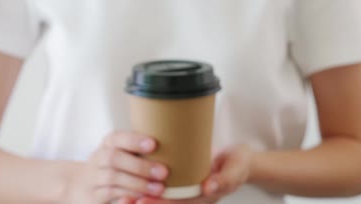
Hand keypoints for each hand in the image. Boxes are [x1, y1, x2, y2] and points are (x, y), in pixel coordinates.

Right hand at [63, 130, 168, 203]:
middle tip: (164, 172)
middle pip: (115, 158)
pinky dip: (128, 195)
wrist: (79, 185)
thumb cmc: (116, 166)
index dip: (134, 140)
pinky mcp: (93, 196)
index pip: (118, 137)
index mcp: (109, 142)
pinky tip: (142, 198)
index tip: (154, 144)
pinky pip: (110, 195)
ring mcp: (93, 177)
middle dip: (140, 165)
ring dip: (137, 183)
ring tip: (159, 188)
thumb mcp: (125, 152)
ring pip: (113, 178)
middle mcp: (98, 157)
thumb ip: (144, 149)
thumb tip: (179, 140)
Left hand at [135, 145, 254, 203]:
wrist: (240, 160)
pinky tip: (130, 186)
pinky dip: (148, 191)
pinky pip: (164, 192)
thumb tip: (209, 188)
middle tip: (123, 200)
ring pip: (162, 201)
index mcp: (204, 199)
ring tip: (121, 198)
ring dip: (141, 200)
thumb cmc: (238, 164)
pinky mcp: (183, 184)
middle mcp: (193, 199)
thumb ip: (225, 179)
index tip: (140, 201)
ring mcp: (187, 193)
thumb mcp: (235, 170)